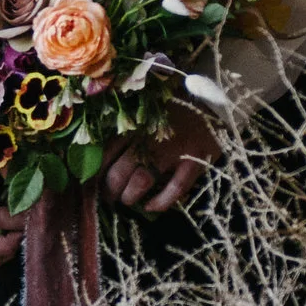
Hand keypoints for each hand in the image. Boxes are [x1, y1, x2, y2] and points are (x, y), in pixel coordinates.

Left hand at [102, 101, 220, 218]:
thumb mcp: (146, 110)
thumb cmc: (175, 105)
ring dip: (129, 196)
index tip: (91, 180)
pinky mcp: (196, 161)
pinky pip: (176, 188)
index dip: (97, 170)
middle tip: (108, 197)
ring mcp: (175, 151)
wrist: (213, 98)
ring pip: (142, 180)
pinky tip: (150, 207)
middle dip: (110, 189)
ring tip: (126, 201)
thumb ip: (127, 126)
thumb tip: (99, 149)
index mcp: (138, 124)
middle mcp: (152, 138)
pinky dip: (161, 201)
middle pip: (121, 170)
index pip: (107, 151)